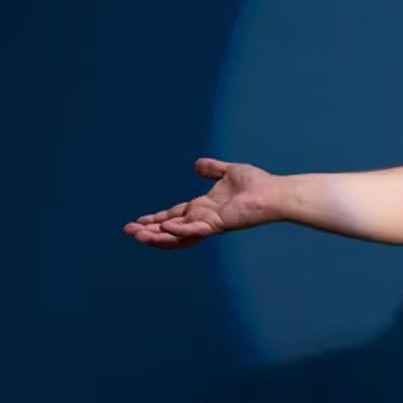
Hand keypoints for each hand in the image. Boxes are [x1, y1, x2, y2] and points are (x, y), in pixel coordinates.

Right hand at [123, 157, 278, 247]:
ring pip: (179, 234)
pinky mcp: (219, 224)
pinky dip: (180, 229)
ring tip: (139, 236)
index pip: (174, 215)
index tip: (138, 222)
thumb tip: (197, 165)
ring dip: (158, 235)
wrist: (273, 192)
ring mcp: (211, 223)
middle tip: (129, 233)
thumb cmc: (256, 184)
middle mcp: (204, 218)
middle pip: (171, 228)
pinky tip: (164, 227)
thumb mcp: (228, 172)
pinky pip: (195, 229)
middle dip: (150, 231)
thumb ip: (212, 169)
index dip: (156, 219)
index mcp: (203, 208)